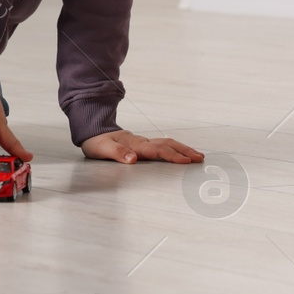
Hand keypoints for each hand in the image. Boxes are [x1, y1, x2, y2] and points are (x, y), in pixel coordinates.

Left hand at [81, 129, 203, 164]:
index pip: (157, 150)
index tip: (185, 161)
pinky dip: (176, 149)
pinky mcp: (144, 144)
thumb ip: (116, 153)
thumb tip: (132, 159)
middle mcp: (142, 142)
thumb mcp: (101, 149)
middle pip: (167, 144)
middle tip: (200, 158)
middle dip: (185, 151)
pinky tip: (183, 153)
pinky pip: (163, 145)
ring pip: (167, 143)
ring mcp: (144, 142)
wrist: (94, 132)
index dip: (172, 155)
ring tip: (197, 156)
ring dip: (183, 149)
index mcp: (135, 145)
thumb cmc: (97, 142)